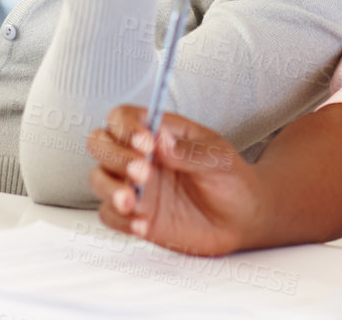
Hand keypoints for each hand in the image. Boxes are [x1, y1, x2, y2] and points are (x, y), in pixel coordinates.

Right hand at [87, 105, 262, 255]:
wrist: (242, 219)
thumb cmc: (231, 179)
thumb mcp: (219, 158)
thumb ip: (189, 151)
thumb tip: (162, 140)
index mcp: (158, 133)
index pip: (122, 117)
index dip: (126, 127)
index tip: (146, 142)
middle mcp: (140, 156)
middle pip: (100, 144)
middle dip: (114, 156)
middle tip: (142, 171)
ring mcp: (135, 187)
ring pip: (98, 179)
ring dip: (109, 188)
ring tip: (131, 201)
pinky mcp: (136, 216)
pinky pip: (111, 216)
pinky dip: (120, 220)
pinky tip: (143, 224)